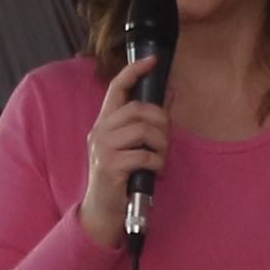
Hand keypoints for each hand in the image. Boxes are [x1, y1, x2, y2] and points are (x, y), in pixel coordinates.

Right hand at [73, 53, 172, 245]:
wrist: (102, 210)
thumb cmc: (121, 176)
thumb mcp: (131, 145)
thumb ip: (146, 121)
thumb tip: (169, 93)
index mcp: (104, 123)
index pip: (117, 87)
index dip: (135, 70)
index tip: (152, 59)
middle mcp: (100, 131)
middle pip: (139, 108)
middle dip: (162, 122)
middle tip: (166, 141)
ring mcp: (104, 148)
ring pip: (144, 129)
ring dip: (162, 144)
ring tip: (161, 158)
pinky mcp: (111, 166)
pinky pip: (145, 155)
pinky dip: (158, 163)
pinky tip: (156, 171)